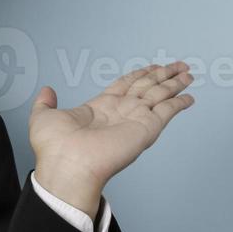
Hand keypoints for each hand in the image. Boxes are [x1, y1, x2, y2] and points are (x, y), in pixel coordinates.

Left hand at [28, 61, 195, 215]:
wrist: (68, 166)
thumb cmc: (54, 147)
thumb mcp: (42, 117)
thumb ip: (46, 102)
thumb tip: (46, 91)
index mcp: (100, 107)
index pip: (126, 84)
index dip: (141, 74)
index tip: (154, 66)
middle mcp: (121, 112)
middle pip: (147, 86)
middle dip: (164, 75)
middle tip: (180, 65)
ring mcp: (135, 119)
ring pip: (160, 94)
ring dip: (175, 83)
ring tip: (188, 74)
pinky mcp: (146, 128)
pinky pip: (168, 111)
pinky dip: (179, 103)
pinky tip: (189, 97)